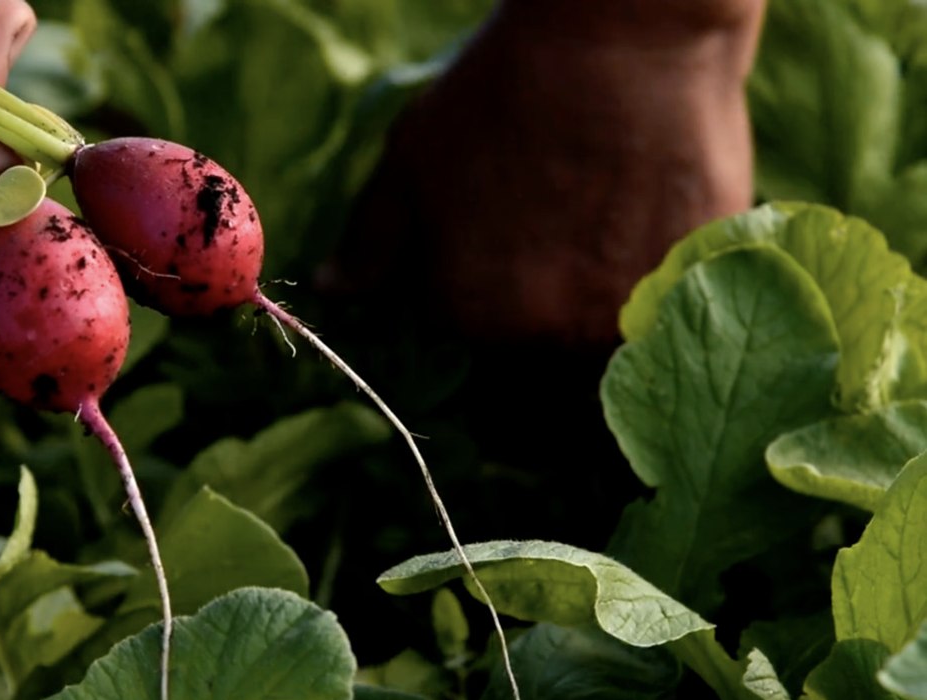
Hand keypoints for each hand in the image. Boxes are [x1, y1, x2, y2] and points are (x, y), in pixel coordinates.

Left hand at [330, 0, 766, 345]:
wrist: (623, 35)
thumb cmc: (502, 93)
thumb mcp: (412, 163)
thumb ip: (372, 243)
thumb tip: (332, 290)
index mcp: (473, 316)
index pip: (468, 324)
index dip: (477, 271)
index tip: (498, 218)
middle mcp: (550, 336)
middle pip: (539, 335)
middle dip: (541, 287)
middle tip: (556, 207)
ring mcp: (631, 314)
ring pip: (604, 323)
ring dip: (601, 285)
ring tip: (603, 203)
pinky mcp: (695, 282)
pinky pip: (669, 295)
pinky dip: (658, 263)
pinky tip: (649, 200)